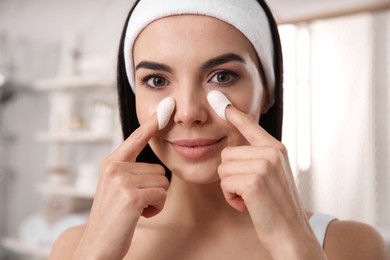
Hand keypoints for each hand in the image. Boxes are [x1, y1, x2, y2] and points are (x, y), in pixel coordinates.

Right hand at [74, 112, 168, 259]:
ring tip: (135, 210)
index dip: (152, 123)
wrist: (97, 246)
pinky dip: (156, 208)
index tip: (167, 105)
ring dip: (155, 200)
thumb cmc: (112, 219)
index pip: (136, 138)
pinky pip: (161, 195)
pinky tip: (138, 215)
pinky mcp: (131, 195)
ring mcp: (121, 180)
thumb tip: (156, 168)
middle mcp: (114, 167)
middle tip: (133, 203)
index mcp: (111, 163)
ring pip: (162, 182)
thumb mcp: (116, 189)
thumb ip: (130, 172)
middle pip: (158, 169)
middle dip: (153, 189)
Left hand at [218, 105, 325, 258]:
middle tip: (251, 191)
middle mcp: (271, 153)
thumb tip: (233, 150)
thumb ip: (257, 158)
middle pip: (227, 154)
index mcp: (276, 149)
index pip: (250, 125)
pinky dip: (231, 198)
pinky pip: (225, 183)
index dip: (233, 113)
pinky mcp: (254, 181)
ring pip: (223, 168)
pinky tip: (248, 205)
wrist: (291, 234)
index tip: (217, 98)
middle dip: (231, 175)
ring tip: (251, 198)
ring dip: (231, 188)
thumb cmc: (278, 207)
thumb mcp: (272, 176)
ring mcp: (264, 165)